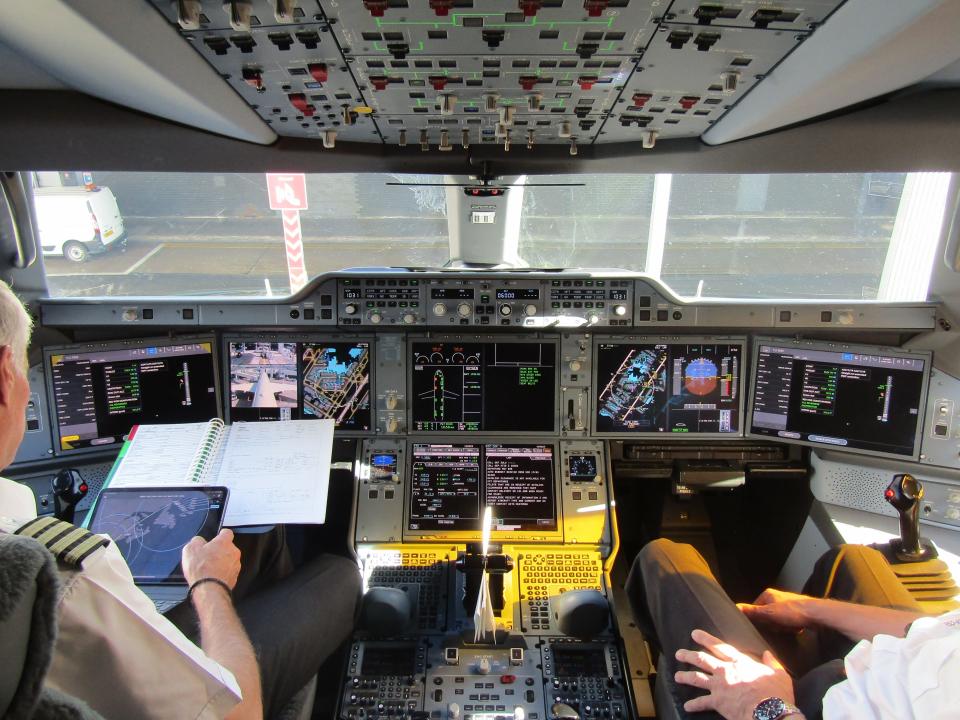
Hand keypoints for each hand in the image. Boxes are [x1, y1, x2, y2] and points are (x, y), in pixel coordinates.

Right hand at [182, 528, 240, 589]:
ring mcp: (236, 565)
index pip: (226, 533)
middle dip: (219, 551)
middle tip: (208, 557)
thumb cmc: (201, 568)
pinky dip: (222, 573)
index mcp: (224, 542)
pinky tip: (213, 577)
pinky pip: (228, 572)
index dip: (220, 535)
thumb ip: (196, 541)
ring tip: (209, 569)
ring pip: (229, 560)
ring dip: (221, 563)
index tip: (216, 538)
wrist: (209, 588)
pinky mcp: (235, 577)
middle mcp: (234, 552)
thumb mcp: (191, 549)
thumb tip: (198, 541)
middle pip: (227, 548)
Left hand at [675, 629, 795, 719]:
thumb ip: (772, 663)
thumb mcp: (779, 674)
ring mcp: (719, 686)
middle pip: (702, 660)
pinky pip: (702, 703)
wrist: (769, 712)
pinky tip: (687, 706)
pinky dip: (693, 705)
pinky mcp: (717, 702)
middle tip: (678, 653)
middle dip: (688, 655)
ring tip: (676, 676)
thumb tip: (768, 654)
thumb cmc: (776, 692)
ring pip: (697, 678)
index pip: (719, 646)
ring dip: (685, 676)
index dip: (705, 638)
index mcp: (739, 662)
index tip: (694, 633)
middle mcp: (725, 671)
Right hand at [738, 588, 817, 631]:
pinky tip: (797, 628)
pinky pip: (788, 622)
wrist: (817, 614)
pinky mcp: (797, 611)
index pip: (755, 609)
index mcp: (768, 594)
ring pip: (778, 620)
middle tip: (780, 627)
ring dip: (783, 627)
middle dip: (773, 624)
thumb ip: (753, 611)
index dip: (760, 620)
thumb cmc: (791, 612)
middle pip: (767, 616)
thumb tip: (735, 606)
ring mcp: (787, 604)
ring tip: (790, 627)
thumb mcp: (769, 613)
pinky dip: (792, 627)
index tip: (767, 625)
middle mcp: (777, 597)